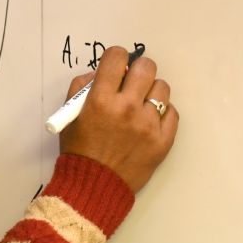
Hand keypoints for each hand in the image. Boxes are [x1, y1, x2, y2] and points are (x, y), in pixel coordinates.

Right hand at [59, 46, 178, 192]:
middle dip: (138, 71)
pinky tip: (149, 120)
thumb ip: (82, 86)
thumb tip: (103, 72)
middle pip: (146, 67)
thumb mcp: (70, 114)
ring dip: (151, 92)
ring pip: (162, 88)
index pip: (116, 57)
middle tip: (132, 82)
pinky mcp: (163, 140)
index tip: (116, 67)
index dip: (116, 58)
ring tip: (141, 104)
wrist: (95, 185)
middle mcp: (126, 108)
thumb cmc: (80, 149)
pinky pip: (172, 112)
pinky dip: (161, 113)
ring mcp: (147, 124)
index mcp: (100, 99)